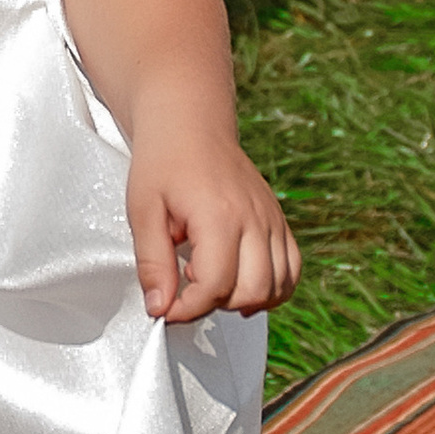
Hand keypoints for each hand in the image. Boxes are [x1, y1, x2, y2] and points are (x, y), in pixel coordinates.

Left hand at [127, 129, 299, 321]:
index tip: (166, 309)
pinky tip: (242, 284)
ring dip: (243, 299)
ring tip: (211, 280)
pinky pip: (292, 268)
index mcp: (219, 215)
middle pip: (251, 291)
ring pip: (277, 286)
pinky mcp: (279, 220)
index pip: (214, 285)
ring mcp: (272, 219)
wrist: (190, 124)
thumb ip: (153, 263)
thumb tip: (159, 308)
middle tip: (185, 289)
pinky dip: (272, 288)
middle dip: (215, 305)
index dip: (187, 309)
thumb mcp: (142, 212)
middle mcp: (254, 218)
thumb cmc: (164, 161)